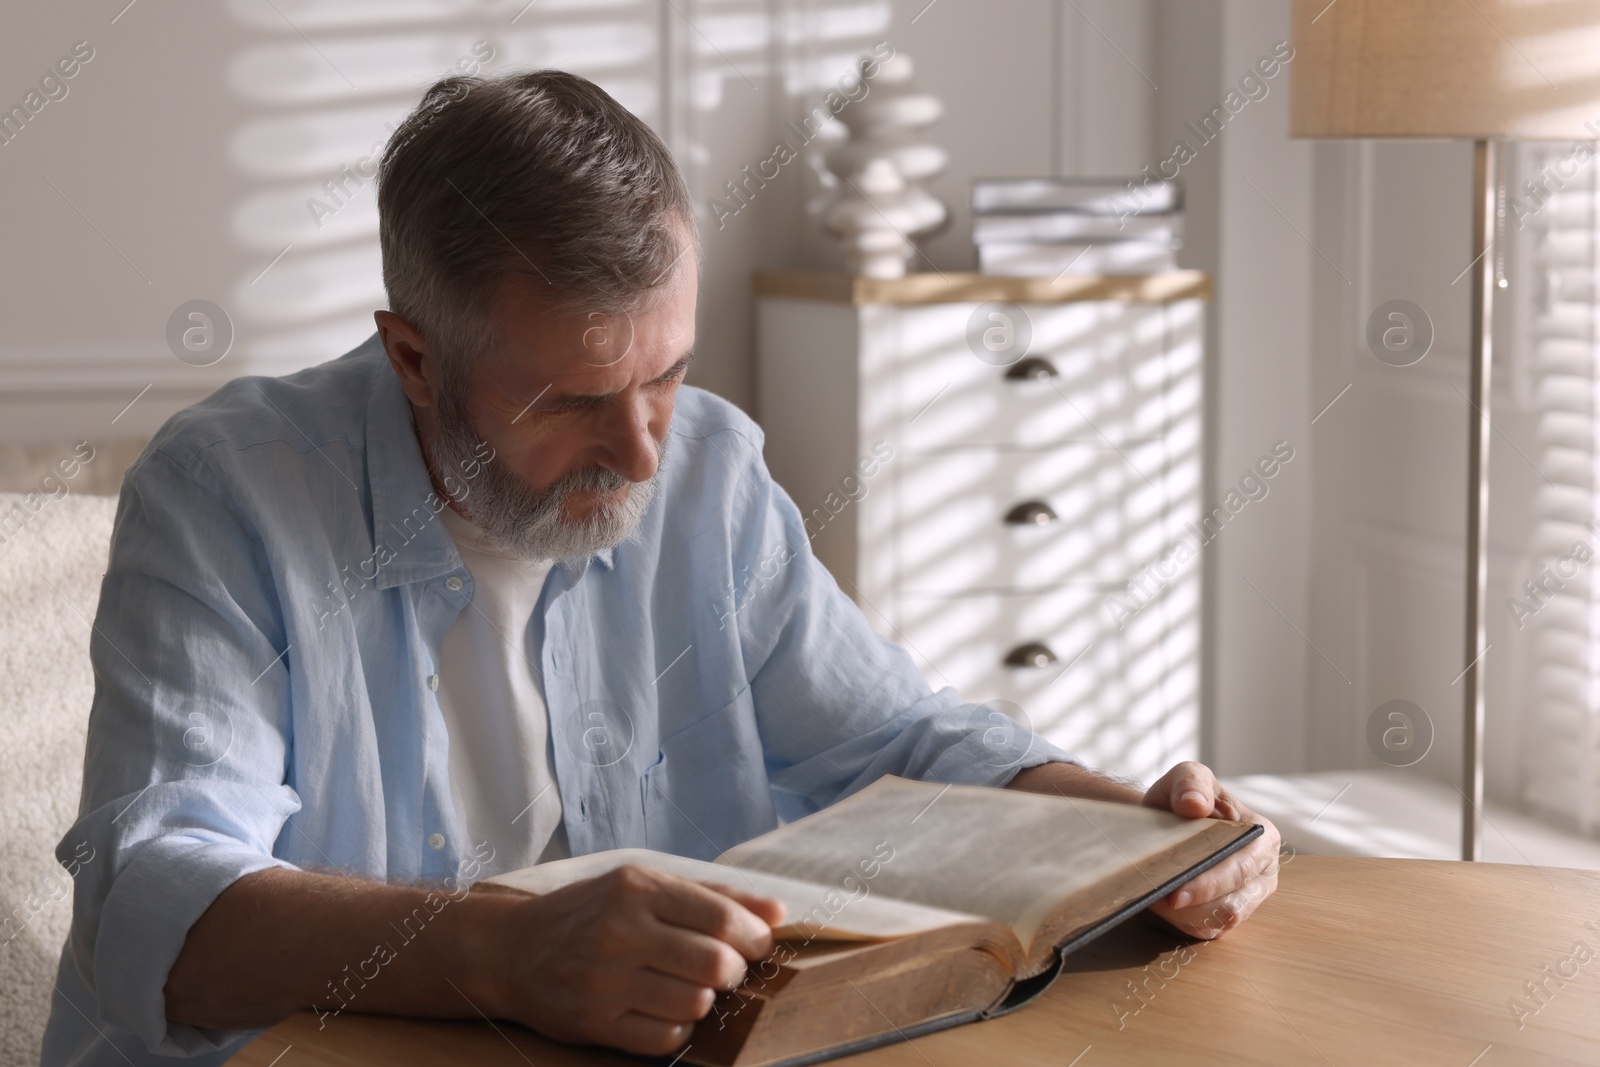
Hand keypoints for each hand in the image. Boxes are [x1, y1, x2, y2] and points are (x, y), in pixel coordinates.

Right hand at [490, 865, 785, 1054]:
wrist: (513, 949)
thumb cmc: (591, 912)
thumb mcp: (645, 885)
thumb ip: (714, 896)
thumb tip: (778, 912)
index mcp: (636, 888)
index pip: (721, 918)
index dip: (754, 936)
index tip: (757, 943)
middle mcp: (619, 932)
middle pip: (715, 965)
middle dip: (734, 971)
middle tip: (725, 968)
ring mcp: (604, 981)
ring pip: (696, 1004)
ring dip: (706, 1000)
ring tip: (690, 986)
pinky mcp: (594, 1023)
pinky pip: (667, 1038)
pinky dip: (680, 1027)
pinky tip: (667, 1009)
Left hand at [1141, 761, 1280, 939]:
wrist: (1167, 818)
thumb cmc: (1183, 797)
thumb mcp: (1187, 777)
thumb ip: (1191, 783)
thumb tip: (1194, 804)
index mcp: (1263, 838)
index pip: (1239, 868)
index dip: (1209, 883)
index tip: (1177, 892)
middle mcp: (1262, 873)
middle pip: (1233, 903)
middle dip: (1195, 905)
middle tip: (1158, 901)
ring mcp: (1247, 898)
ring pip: (1219, 922)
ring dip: (1185, 917)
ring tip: (1154, 899)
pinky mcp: (1226, 916)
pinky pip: (1207, 931)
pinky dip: (1182, 923)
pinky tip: (1160, 907)